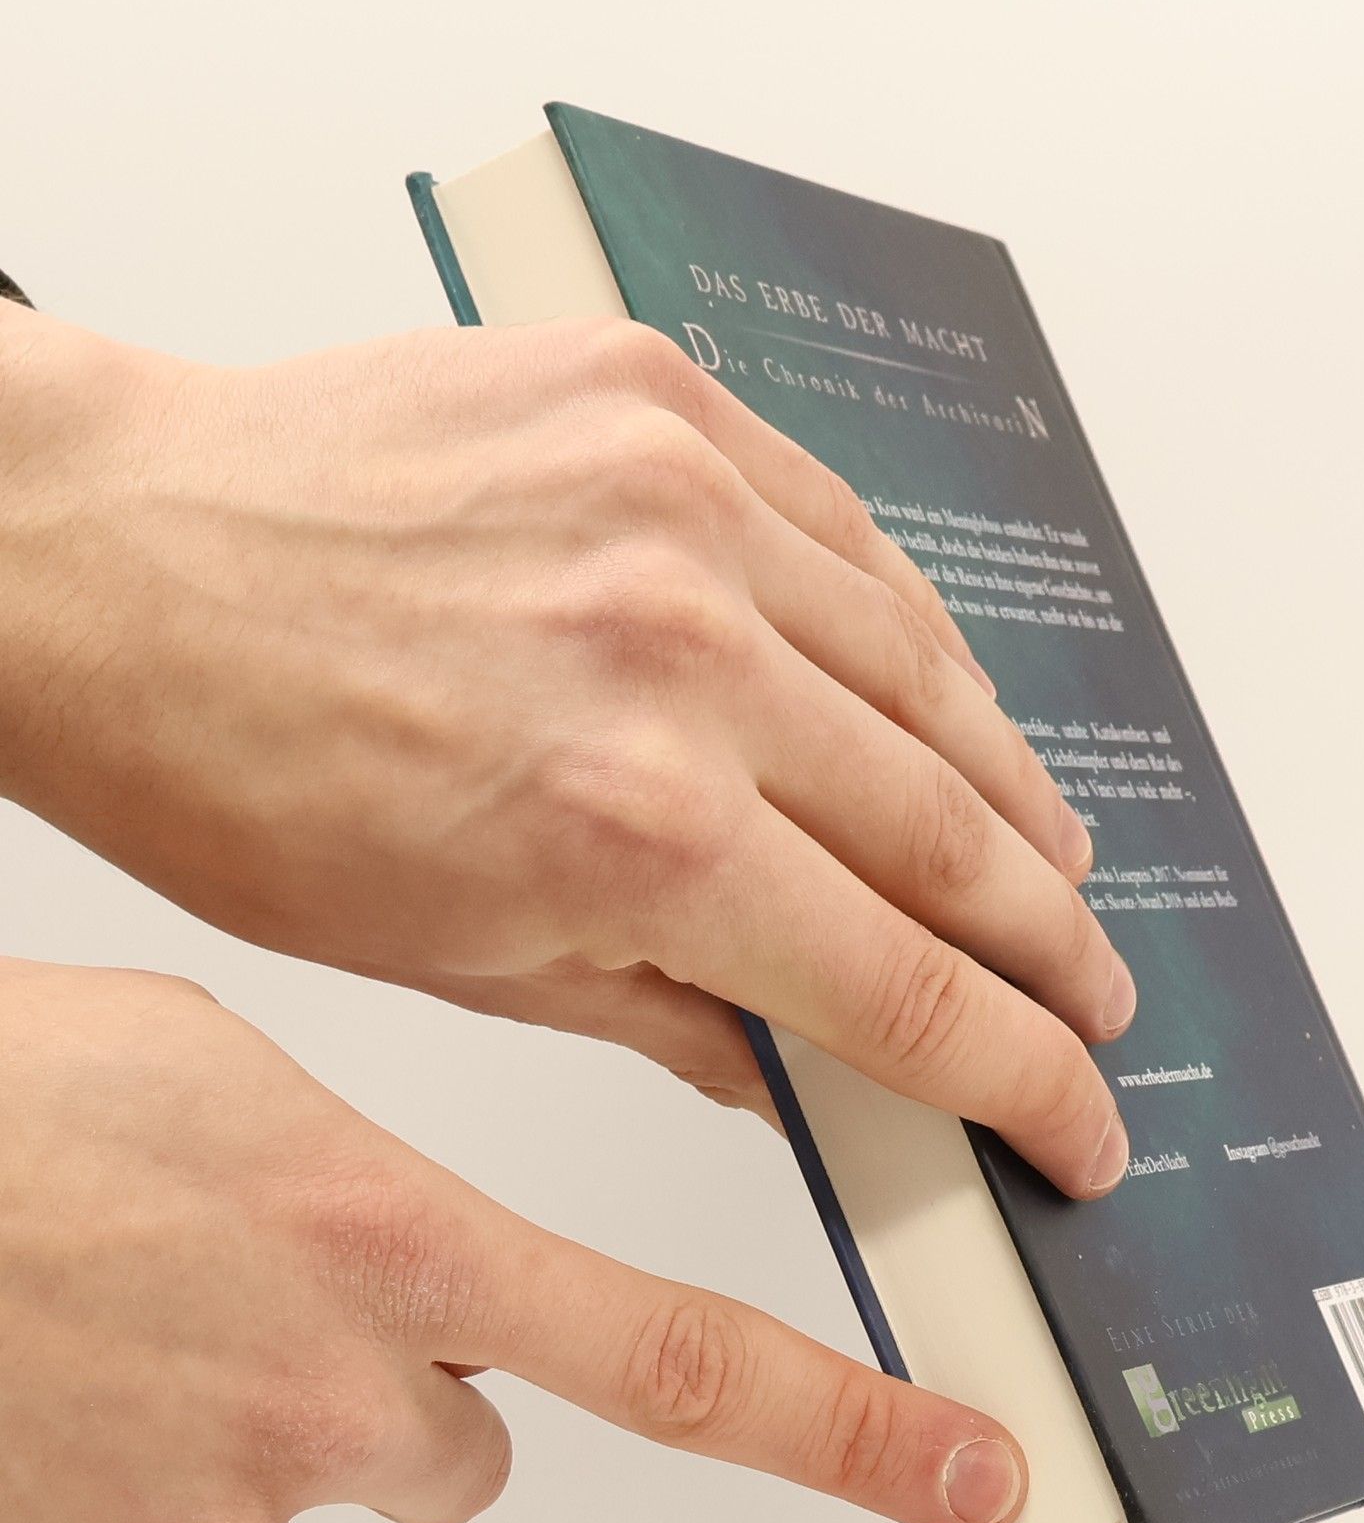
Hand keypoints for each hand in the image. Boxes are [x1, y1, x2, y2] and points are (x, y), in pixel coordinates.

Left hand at [0, 309, 1132, 1194]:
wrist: (108, 560)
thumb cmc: (233, 767)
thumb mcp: (460, 965)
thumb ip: (678, 1021)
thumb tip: (813, 1072)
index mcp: (638, 833)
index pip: (907, 984)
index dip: (1020, 1070)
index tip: (1078, 1117)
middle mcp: (691, 661)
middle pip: (954, 831)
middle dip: (1050, 940)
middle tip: (1096, 997)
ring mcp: (687, 510)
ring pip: (929, 677)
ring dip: (1013, 789)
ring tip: (1054, 860)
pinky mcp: (663, 406)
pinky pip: (852, 536)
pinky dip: (917, 636)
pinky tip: (950, 696)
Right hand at [0, 960, 1029, 1522]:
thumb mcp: (223, 1081)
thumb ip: (377, 1194)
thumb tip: (450, 1305)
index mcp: (382, 1243)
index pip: (676, 1358)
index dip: (847, 1429)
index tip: (969, 1472)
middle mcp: (326, 1401)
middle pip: (456, 1437)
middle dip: (397, 1388)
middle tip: (255, 1296)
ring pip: (306, 1494)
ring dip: (240, 1430)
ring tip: (112, 1323)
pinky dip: (127, 1501)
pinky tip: (45, 1405)